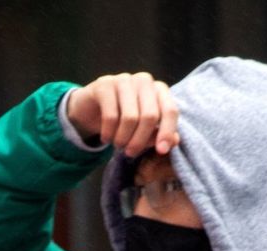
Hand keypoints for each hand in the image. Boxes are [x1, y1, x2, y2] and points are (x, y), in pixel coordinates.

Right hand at [65, 73, 180, 157]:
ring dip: (123, 139)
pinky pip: (111, 116)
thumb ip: (159, 133)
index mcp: (159, 89)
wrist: (91, 107)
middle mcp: (144, 80)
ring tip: (118, 145)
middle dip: (140, 140)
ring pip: (130, 118)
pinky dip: (109, 133)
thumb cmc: (122, 118)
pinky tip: (106, 138)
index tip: (161, 151)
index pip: (170, 110)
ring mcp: (124, 80)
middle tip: (130, 153)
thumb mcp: (143, 128)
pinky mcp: (105, 85)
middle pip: (150, 116)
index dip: (167, 132)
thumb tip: (175, 141)